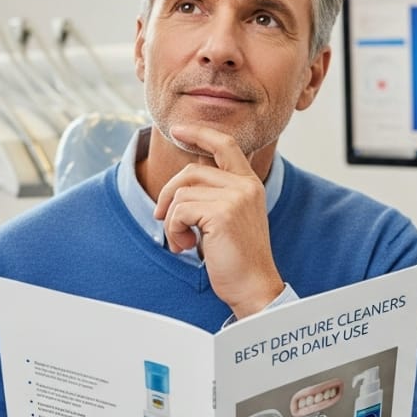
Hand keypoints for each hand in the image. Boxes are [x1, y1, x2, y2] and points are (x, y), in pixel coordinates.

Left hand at [153, 124, 283, 318]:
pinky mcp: (222, 213)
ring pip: (182, 193)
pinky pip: (180, 211)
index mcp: (249, 184)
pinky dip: (174, 230)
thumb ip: (213, 195)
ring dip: (172, 220)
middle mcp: (245, 186)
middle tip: (162, 218)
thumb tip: (182, 182)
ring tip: (182, 241)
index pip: (225, 144)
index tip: (178, 129)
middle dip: (168, 194)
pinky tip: (187, 246)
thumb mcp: (227, 218)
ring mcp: (236, 197)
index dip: (200, 133)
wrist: (253, 287)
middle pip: (192, 171)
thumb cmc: (236, 258)